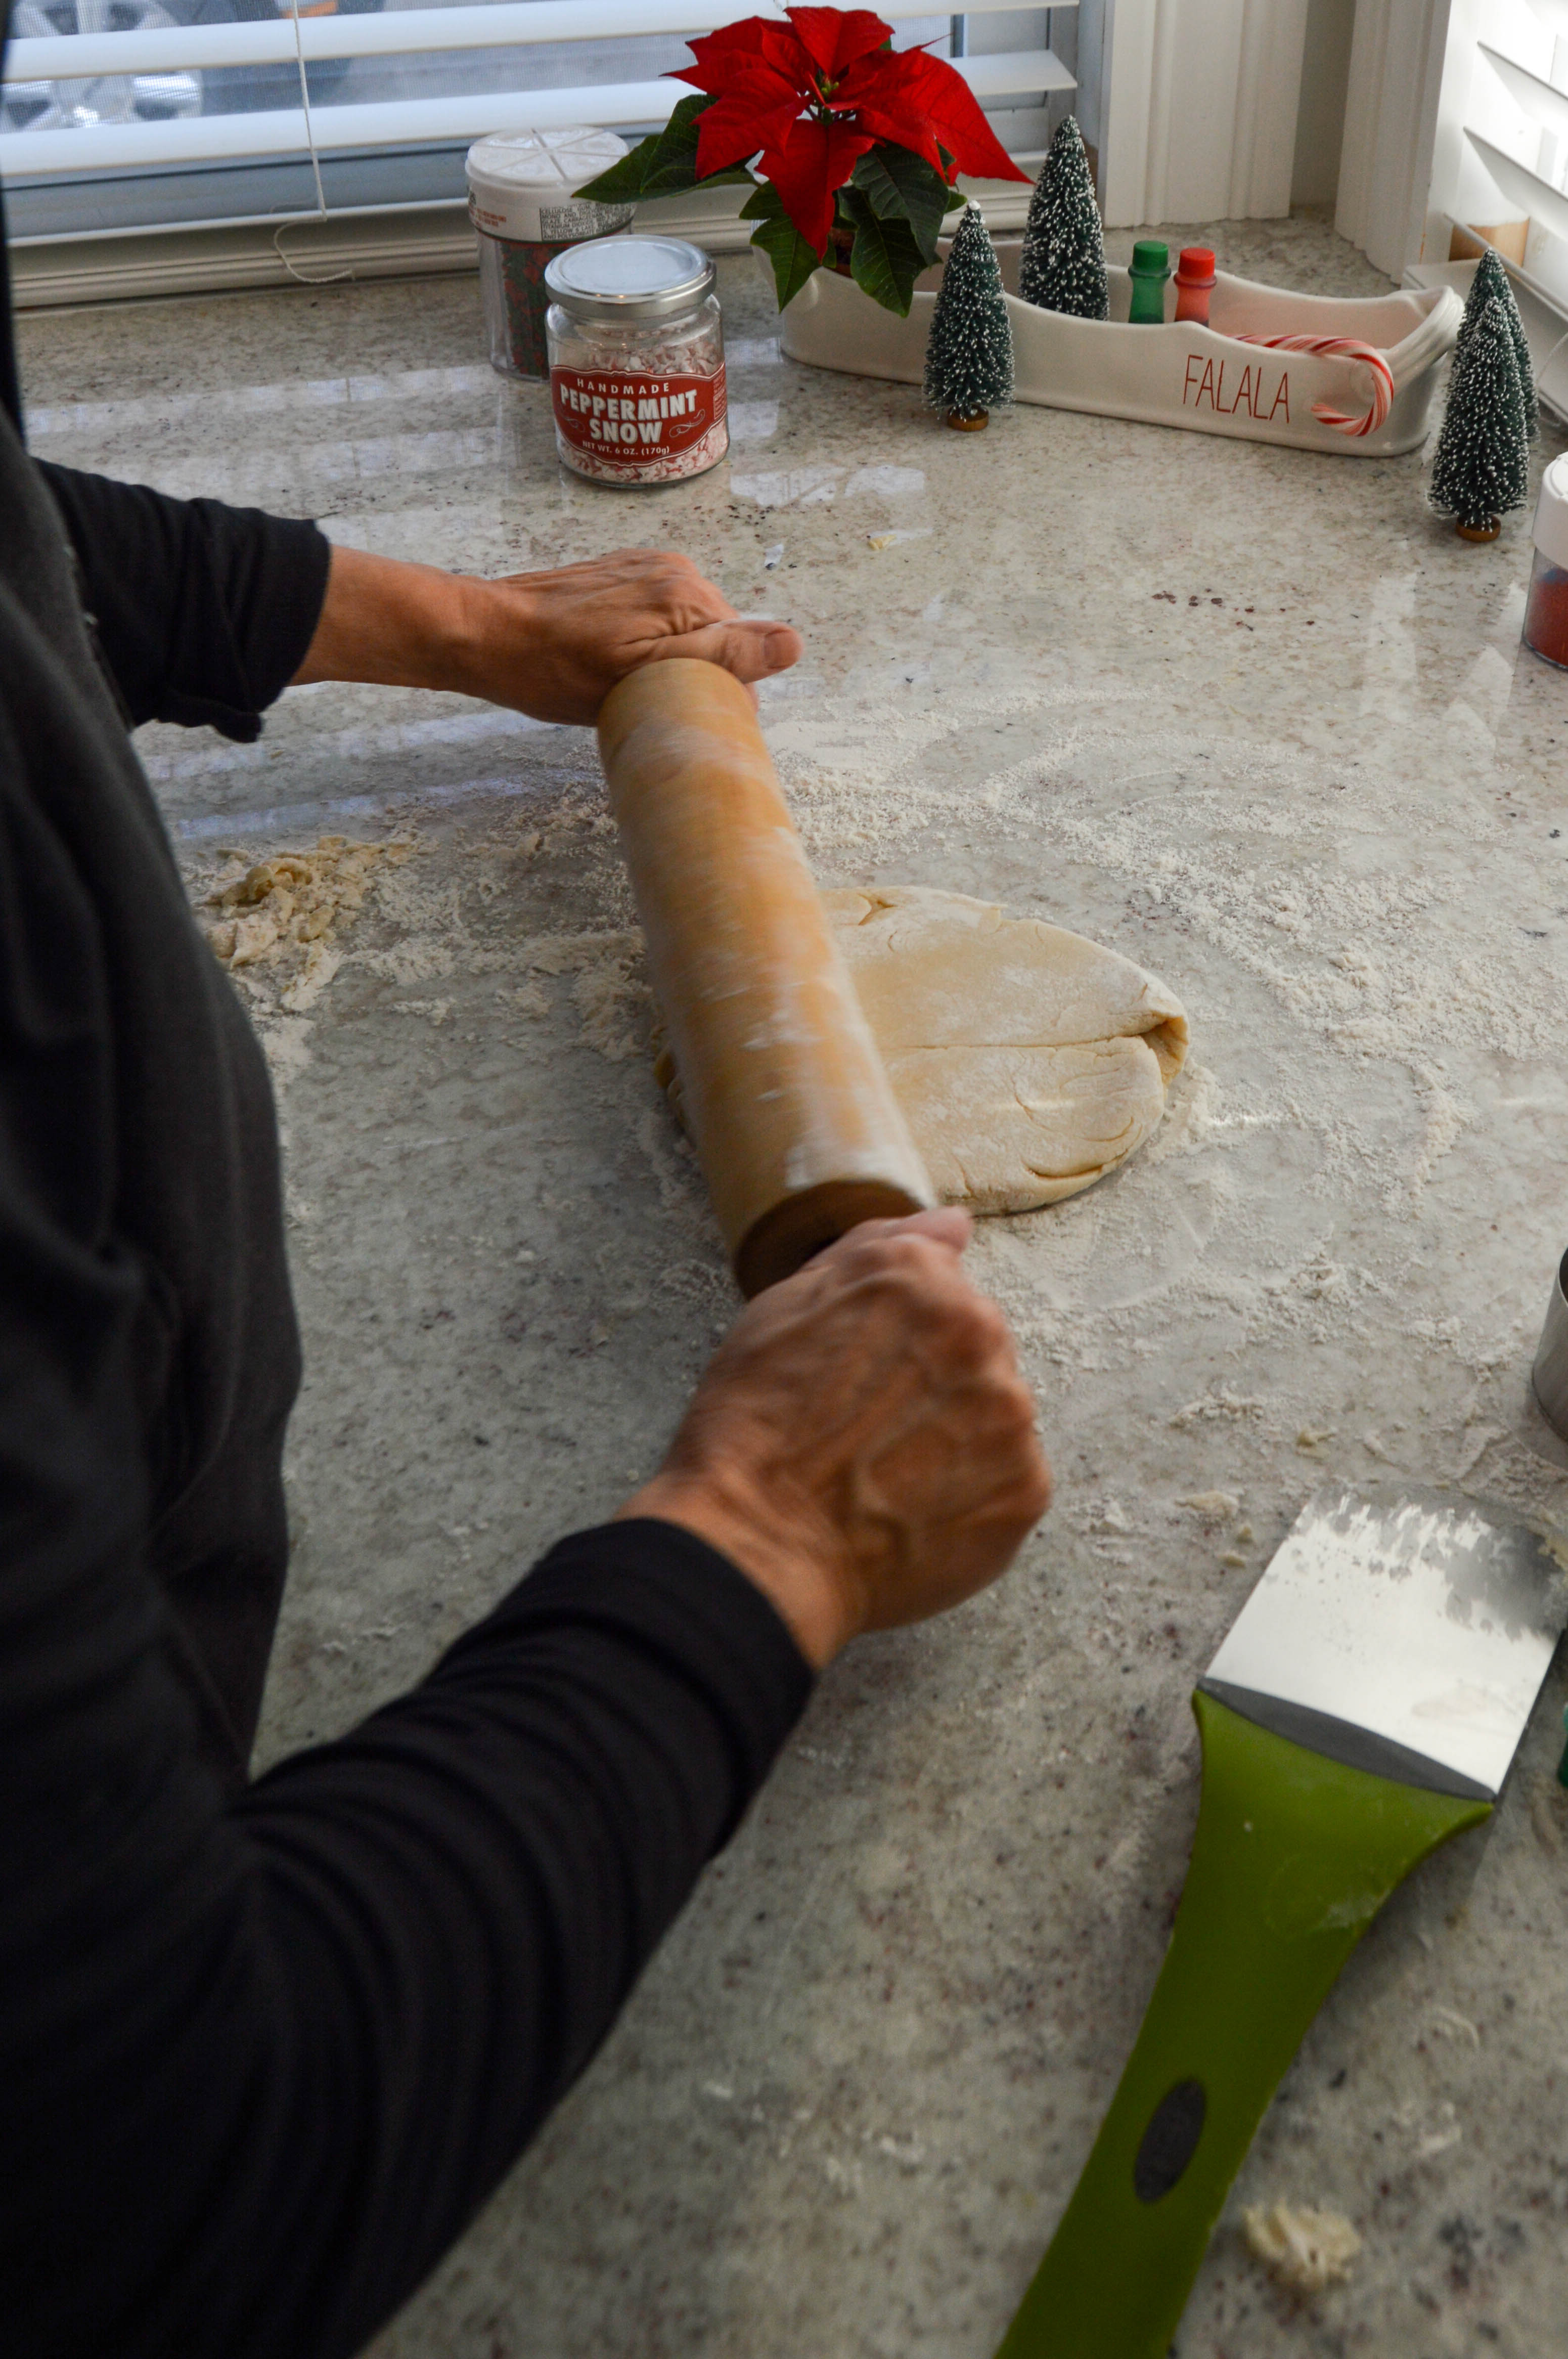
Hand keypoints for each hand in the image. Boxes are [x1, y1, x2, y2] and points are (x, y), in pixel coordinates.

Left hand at [293, 544, 802, 722]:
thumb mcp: (644, 675)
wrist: (486, 635)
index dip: (720, 694)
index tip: (682, 718)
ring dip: (667, 662)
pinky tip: (612, 662)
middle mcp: (674, 570)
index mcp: (689, 593)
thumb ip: (722, 656)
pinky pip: (656, 617)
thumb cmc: (556, 669)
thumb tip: (791, 644)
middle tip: (646, 706)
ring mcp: (644, 568)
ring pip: (684, 630)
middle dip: (693, 675)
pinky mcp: (619, 575)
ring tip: (623, 684)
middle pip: (715, 638)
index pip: (742, 651)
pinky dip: (645, 644)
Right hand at [620, 1211, 1050, 1668]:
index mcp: (922, 1279)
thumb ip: (875, 1250)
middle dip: (931, 1383)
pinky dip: (968, 1497)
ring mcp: (1012, 1415)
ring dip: (954, 1438)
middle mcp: (981, 1334)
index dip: (895, 1333)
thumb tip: (950, 1224)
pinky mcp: (1026, 1490)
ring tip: (883, 1476)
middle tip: (863, 1431)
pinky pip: (1006, 1481)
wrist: (758, 1543)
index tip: (862, 1372)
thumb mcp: (784, 1307)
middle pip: (974, 1349)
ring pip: (994, 1413)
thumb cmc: (754, 1426)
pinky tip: (910, 1512)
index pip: (941, 1284)